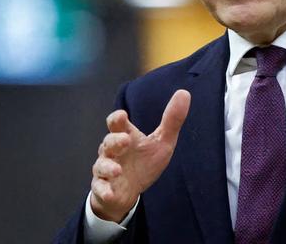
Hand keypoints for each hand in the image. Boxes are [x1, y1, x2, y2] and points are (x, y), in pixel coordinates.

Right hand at [90, 89, 190, 221]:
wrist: (129, 191)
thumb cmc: (144, 162)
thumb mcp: (162, 142)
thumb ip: (172, 120)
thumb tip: (185, 92)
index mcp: (125, 136)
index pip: (116, 123)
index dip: (117, 119)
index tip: (122, 115)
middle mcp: (112, 151)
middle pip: (108, 142)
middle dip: (115, 141)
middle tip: (126, 141)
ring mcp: (106, 169)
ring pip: (102, 165)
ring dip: (108, 167)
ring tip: (117, 170)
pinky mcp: (104, 188)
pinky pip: (100, 188)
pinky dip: (104, 190)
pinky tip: (110, 193)